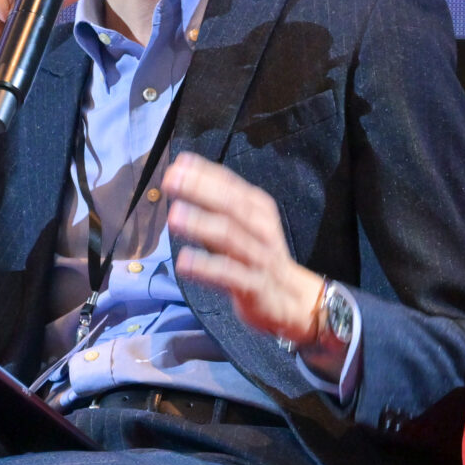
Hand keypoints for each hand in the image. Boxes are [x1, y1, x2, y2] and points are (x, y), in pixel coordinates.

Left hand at [163, 152, 324, 345]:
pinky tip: (183, 262)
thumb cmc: (258, 255)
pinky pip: (230, 275)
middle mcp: (261, 229)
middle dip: (201, 191)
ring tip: (174, 216)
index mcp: (258, 209)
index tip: (177, 164)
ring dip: (201, 225)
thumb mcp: (244, 224)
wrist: (293, 299)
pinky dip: (207, 267)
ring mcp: (259, 257)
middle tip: (171, 181)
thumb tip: (181, 169)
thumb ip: (215, 201)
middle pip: (231, 205)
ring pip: (231, 237)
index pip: (231, 185)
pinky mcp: (255, 287)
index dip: (205, 174)